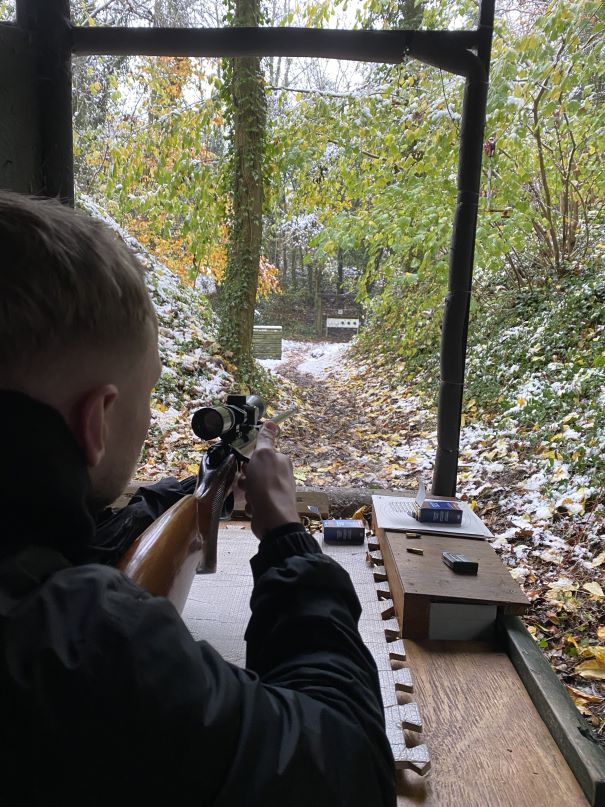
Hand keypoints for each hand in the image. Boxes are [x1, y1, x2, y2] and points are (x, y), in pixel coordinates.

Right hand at [243, 422, 299, 538]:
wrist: (272, 519)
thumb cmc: (267, 484)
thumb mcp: (264, 455)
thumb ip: (265, 439)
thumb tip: (272, 422)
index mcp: (282, 461)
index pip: (262, 455)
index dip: (251, 459)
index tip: (246, 465)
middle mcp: (281, 476)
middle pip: (256, 471)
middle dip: (247, 477)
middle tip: (247, 482)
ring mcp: (276, 493)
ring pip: (253, 487)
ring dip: (247, 491)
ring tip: (250, 496)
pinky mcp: (270, 508)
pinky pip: (254, 502)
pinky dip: (251, 505)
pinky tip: (253, 507)